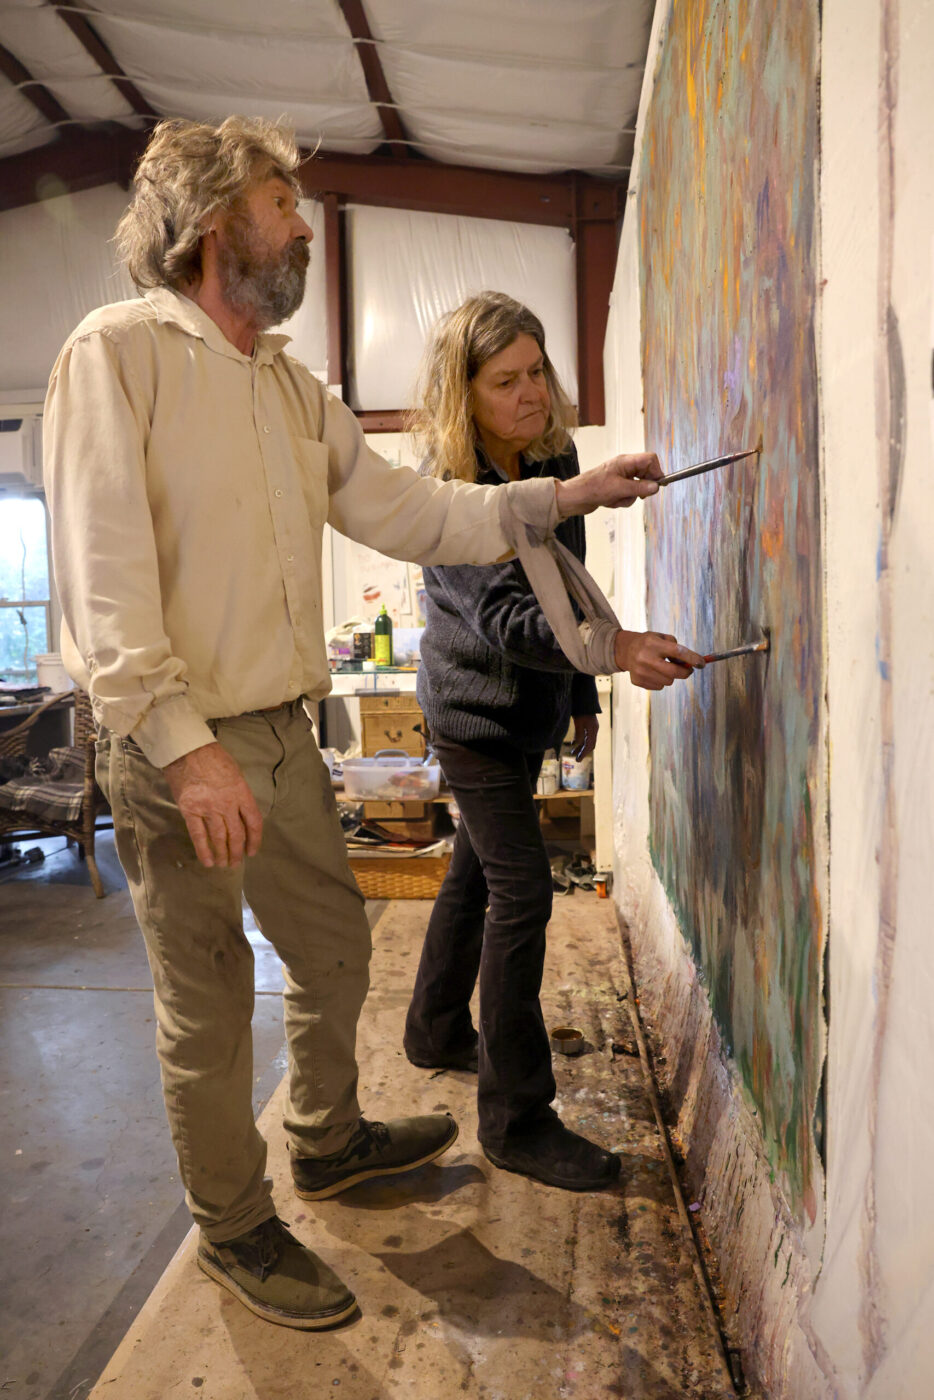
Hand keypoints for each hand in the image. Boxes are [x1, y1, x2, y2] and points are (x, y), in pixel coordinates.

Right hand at [163, 741, 262, 867]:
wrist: (187, 751)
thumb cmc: (213, 758)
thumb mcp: (236, 773)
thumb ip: (240, 795)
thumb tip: (242, 814)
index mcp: (242, 793)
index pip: (253, 822)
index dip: (255, 840)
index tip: (252, 851)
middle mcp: (227, 804)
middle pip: (236, 834)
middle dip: (237, 852)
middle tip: (236, 863)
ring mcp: (208, 808)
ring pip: (219, 837)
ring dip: (223, 854)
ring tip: (224, 864)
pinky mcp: (190, 810)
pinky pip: (198, 835)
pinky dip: (204, 851)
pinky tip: (208, 862)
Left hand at [553, 453, 662, 516]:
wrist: (575, 498)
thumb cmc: (594, 488)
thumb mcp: (620, 489)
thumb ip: (640, 487)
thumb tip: (656, 487)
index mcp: (626, 461)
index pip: (650, 459)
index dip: (657, 471)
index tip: (658, 485)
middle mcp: (624, 468)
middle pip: (645, 475)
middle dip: (641, 488)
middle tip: (637, 496)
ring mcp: (620, 478)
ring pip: (636, 488)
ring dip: (628, 497)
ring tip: (615, 499)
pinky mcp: (615, 489)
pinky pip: (627, 495)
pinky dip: (621, 501)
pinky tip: (609, 502)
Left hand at [572, 714, 598, 758]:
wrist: (585, 700)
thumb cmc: (581, 711)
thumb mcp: (579, 722)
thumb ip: (579, 734)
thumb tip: (577, 744)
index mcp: (593, 730)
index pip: (589, 745)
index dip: (583, 753)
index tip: (577, 759)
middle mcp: (594, 730)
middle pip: (590, 744)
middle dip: (583, 752)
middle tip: (577, 759)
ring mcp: (592, 728)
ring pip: (588, 741)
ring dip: (581, 747)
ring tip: (573, 752)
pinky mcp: (588, 726)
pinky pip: (585, 736)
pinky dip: (580, 741)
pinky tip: (573, 744)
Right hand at [613, 630, 704, 690]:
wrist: (626, 650)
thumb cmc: (649, 643)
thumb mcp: (662, 637)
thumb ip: (677, 648)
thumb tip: (690, 664)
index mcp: (652, 643)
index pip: (678, 652)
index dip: (692, 658)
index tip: (702, 663)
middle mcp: (645, 658)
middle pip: (674, 672)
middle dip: (685, 672)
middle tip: (688, 670)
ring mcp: (640, 671)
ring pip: (668, 681)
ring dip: (671, 676)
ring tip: (663, 667)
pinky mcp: (637, 681)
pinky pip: (659, 686)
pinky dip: (660, 680)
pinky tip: (654, 672)